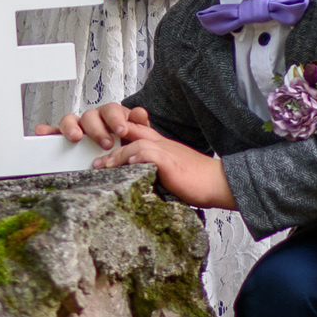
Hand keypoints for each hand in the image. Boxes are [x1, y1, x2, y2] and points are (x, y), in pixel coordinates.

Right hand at [45, 103, 147, 149]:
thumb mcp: (139, 137)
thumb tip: (140, 114)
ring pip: (70, 120)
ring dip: (71, 127)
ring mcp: (77, 128)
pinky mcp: (64, 139)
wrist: (123, 160)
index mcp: (111, 116)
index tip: (121, 131)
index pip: (110, 110)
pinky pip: (53, 133)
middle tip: (105, 143)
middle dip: (97, 129)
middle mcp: (93, 120)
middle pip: (89, 116)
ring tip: (75, 137)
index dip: (115, 119)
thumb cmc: (128, 146)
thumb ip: (140, 126)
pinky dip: (47, 131)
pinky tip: (41, 132)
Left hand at [88, 119, 235, 208]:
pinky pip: (148, 153)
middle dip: (110, 142)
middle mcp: (162, 144)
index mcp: (162, 145)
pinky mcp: (170, 161)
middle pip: (132, 132)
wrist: (220, 183)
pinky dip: (135, 157)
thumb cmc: (197, 181)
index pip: (137, 132)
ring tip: (102, 167)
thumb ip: (153, 172)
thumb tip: (135, 184)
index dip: (119, 136)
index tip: (103, 151)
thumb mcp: (171, 173)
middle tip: (96, 162)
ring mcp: (167, 150)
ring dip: (116, 155)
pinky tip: (126, 165)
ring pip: (135, 143)